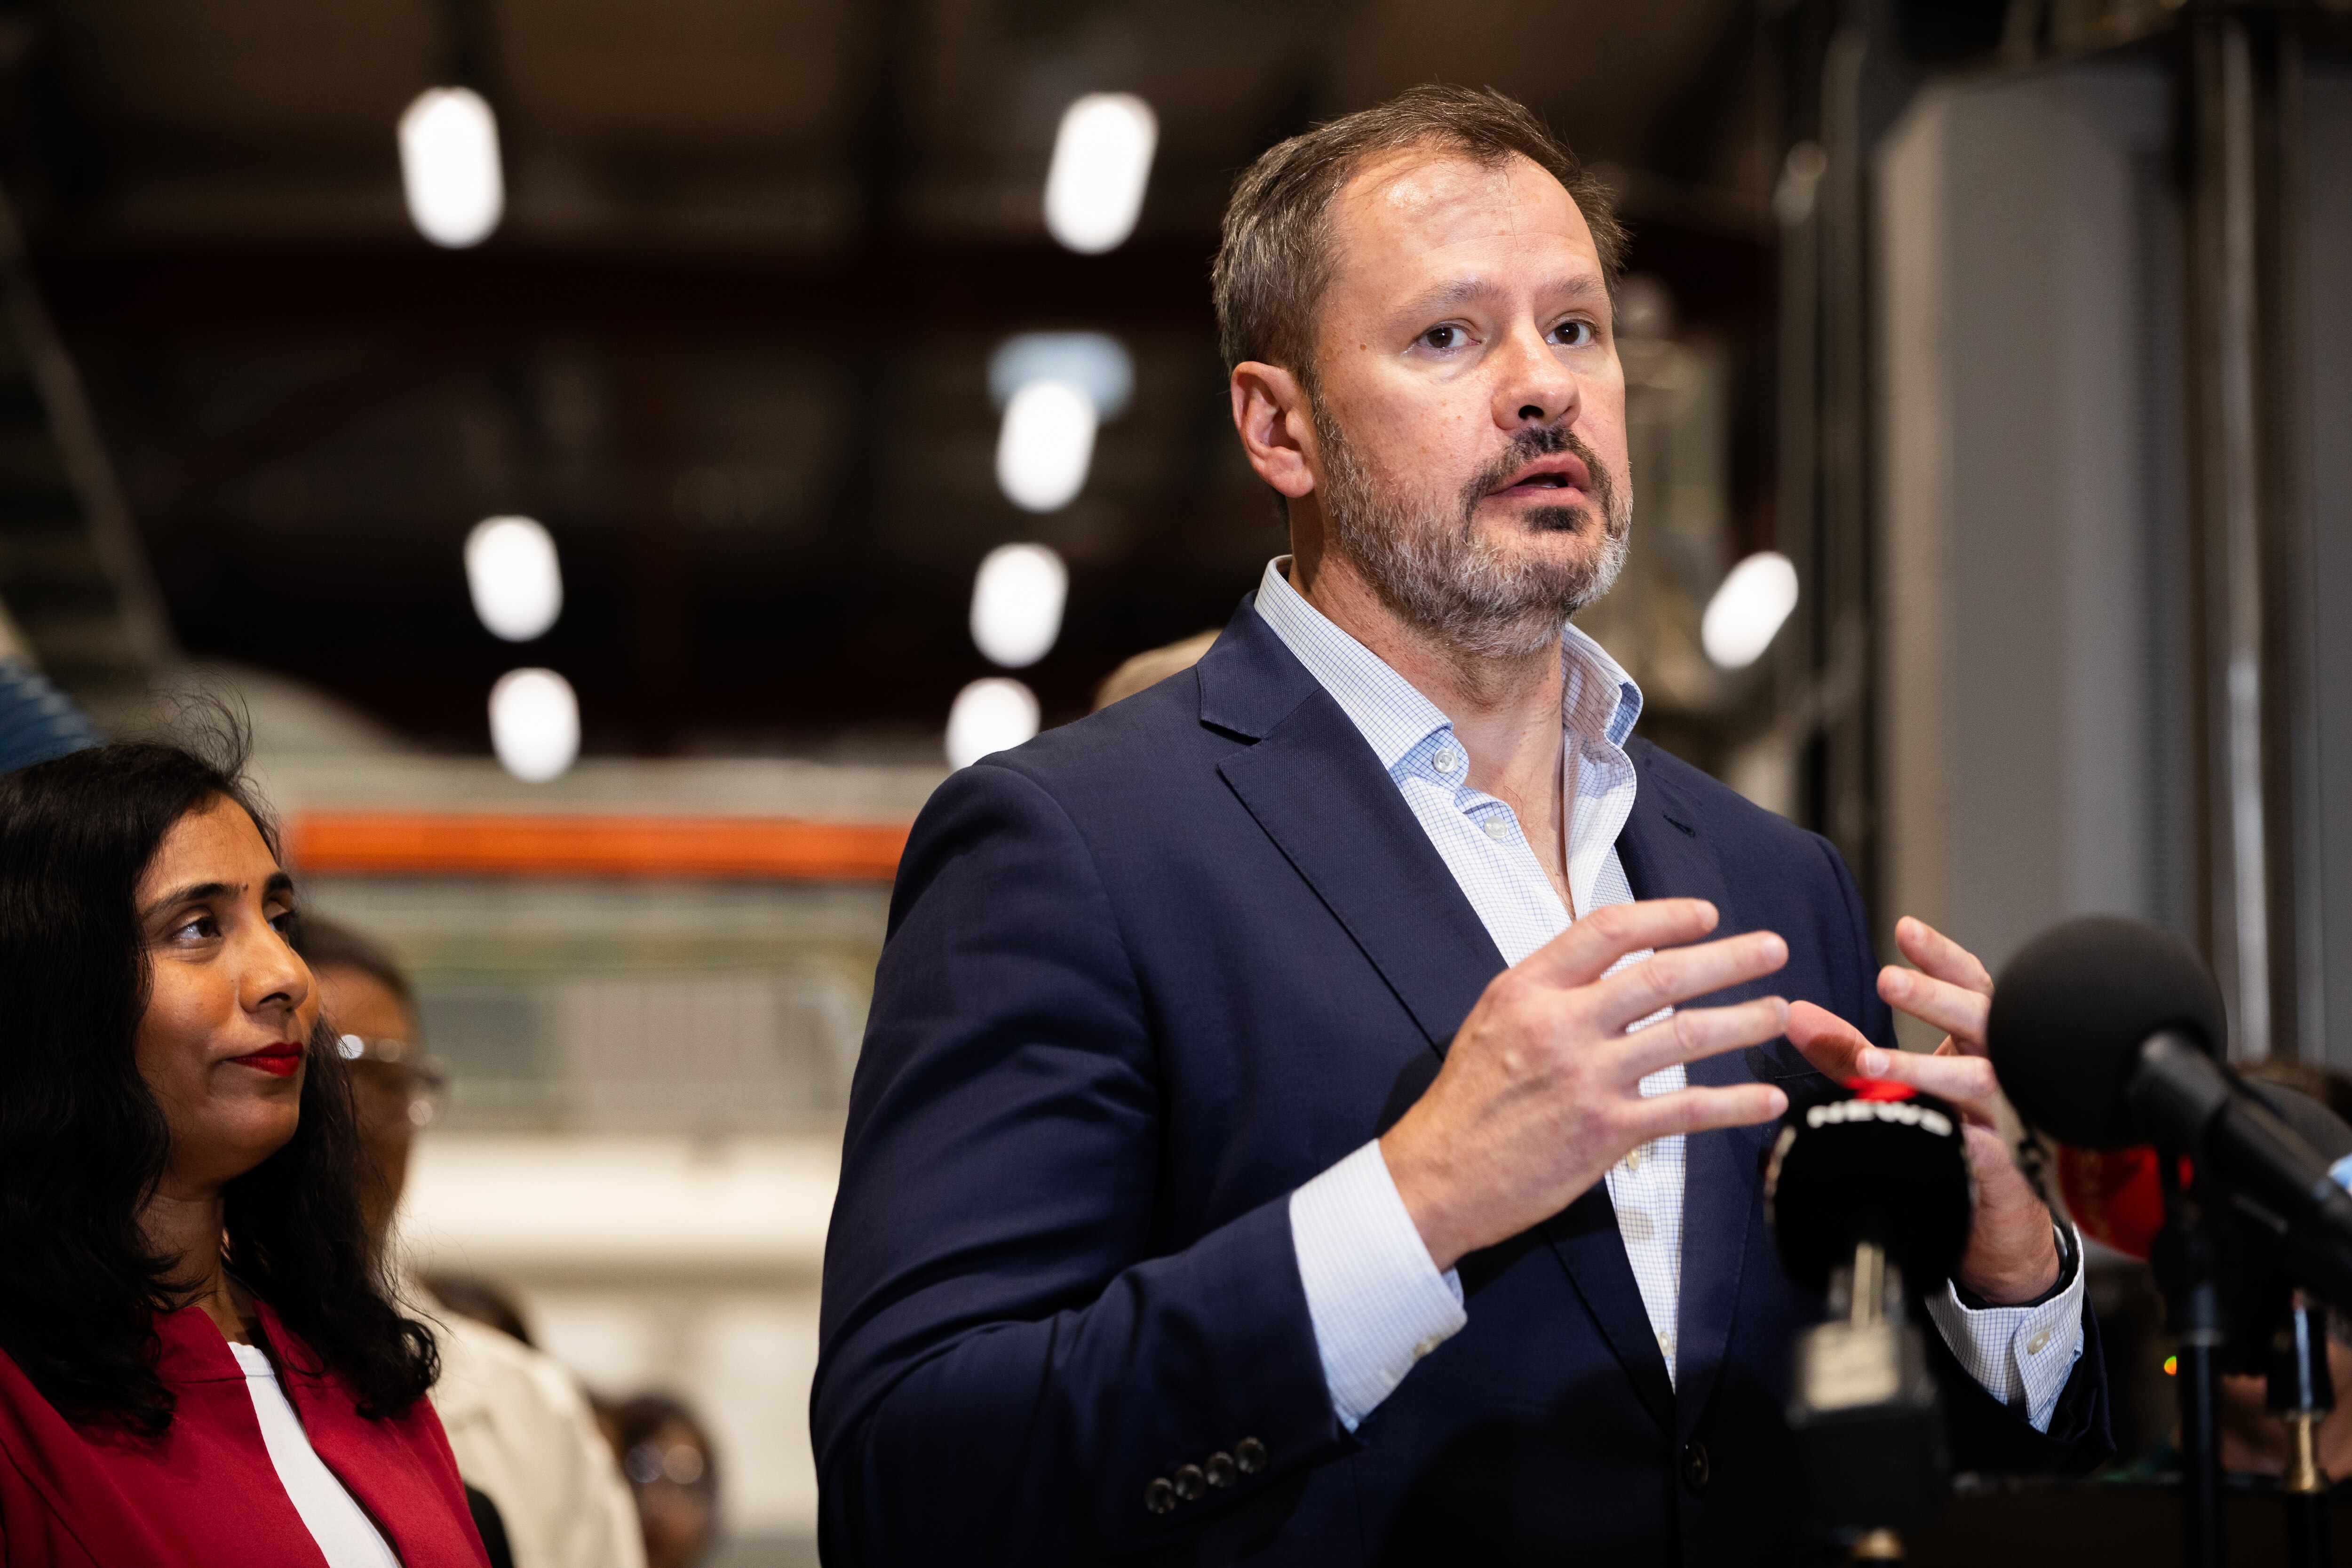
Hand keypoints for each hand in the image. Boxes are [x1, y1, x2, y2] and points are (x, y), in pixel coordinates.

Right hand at [1381, 899, 1792, 1272]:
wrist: (1438, 1175)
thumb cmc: (1467, 1100)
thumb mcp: (1494, 1020)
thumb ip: (1551, 990)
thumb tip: (1614, 966)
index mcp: (1528, 990)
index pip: (1608, 931)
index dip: (1666, 917)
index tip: (1706, 915)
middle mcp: (1560, 1025)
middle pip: (1661, 976)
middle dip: (1727, 957)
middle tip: (1772, 948)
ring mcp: (1586, 1079)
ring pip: (1685, 1036)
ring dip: (1742, 1020)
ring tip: (1779, 1010)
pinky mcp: (1607, 1132)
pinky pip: (1687, 1109)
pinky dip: (1734, 1103)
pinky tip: (1766, 1098)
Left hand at [1784, 915, 2060, 1304]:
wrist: (1995, 1217)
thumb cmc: (1950, 1131)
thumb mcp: (1897, 1081)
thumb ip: (1848, 1047)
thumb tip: (1793, 1013)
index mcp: (1980, 1040)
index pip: (1971, 984)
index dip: (1941, 956)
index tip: (1905, 927)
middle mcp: (2002, 1069)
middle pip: (1981, 1019)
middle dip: (1934, 997)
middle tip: (1887, 979)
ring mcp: (2009, 1116)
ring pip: (1978, 1081)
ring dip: (1924, 1068)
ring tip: (1870, 1061)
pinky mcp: (2007, 1165)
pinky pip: (1981, 1145)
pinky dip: (1951, 1134)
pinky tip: (1919, 1126)